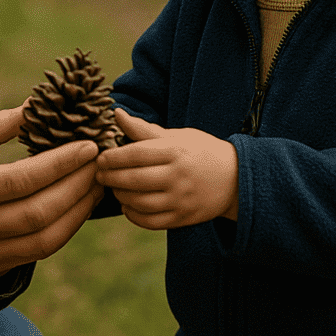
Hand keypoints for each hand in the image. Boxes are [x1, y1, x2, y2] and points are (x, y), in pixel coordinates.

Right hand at [0, 106, 103, 296]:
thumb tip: (37, 105)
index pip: (21, 180)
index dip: (60, 164)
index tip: (88, 146)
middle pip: (39, 213)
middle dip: (77, 188)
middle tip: (101, 164)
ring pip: (43, 240)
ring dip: (77, 214)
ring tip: (95, 187)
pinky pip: (35, 253)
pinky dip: (61, 231)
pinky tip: (74, 209)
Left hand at [95, 108, 238, 229]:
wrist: (236, 179)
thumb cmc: (201, 151)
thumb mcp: (177, 136)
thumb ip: (144, 129)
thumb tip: (116, 113)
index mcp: (175, 151)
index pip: (135, 154)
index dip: (112, 157)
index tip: (99, 158)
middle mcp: (178, 176)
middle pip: (133, 180)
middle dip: (110, 177)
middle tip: (99, 174)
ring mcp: (181, 199)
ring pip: (139, 202)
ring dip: (120, 196)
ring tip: (114, 188)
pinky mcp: (183, 217)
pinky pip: (150, 222)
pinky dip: (133, 215)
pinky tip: (128, 206)